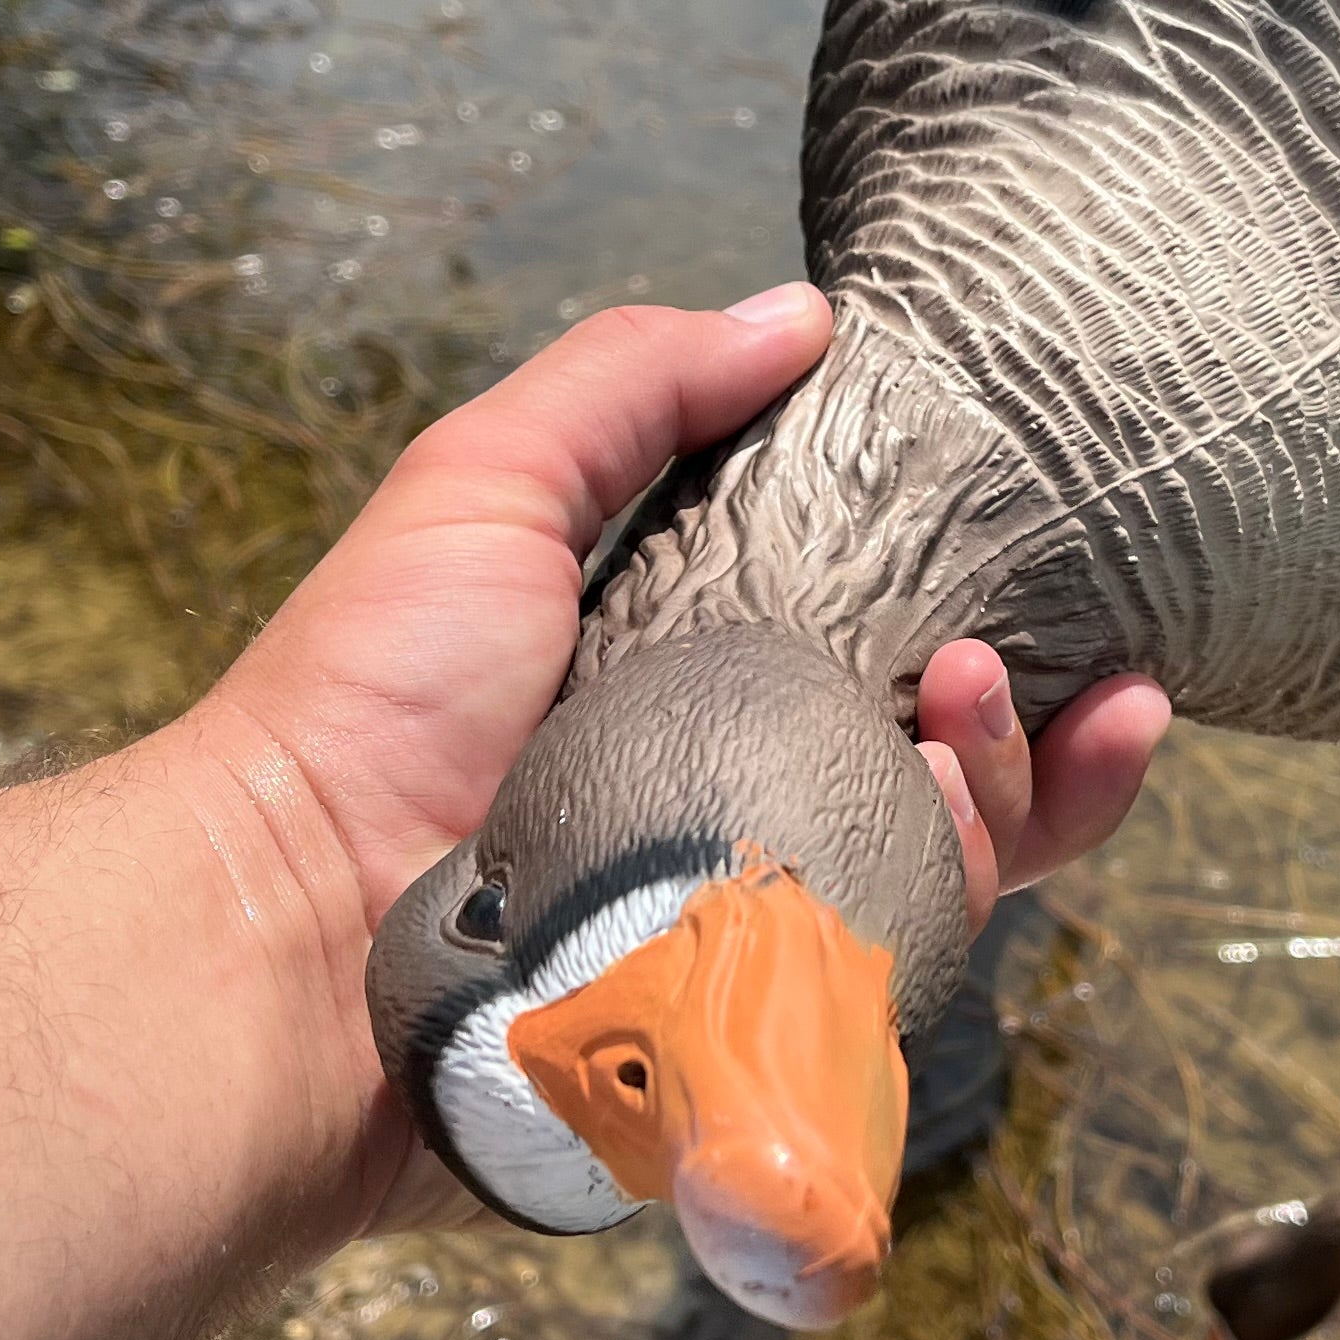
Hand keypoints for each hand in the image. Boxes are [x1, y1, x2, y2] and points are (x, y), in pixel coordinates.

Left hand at [210, 283, 1173, 1236]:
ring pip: (952, 870)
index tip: (1056, 566)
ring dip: (1014, 790)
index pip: (879, 652)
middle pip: (949, 772)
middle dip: (1033, 719)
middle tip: (1015, 670)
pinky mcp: (752, 1027)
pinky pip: (903, 974)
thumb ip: (631, 386)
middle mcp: (741, 803)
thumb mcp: (484, 488)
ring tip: (974, 721)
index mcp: (697, 682)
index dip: (984, 613)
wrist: (283, 927)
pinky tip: (961, 829)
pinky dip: (967, 899)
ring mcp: (753, 925)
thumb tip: (802, 312)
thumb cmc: (363, 704)